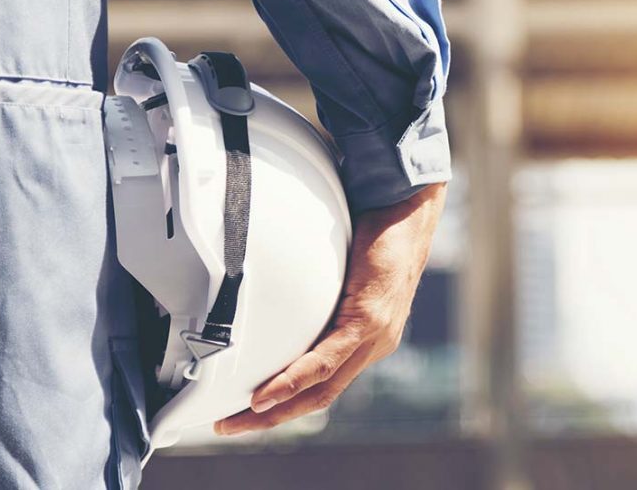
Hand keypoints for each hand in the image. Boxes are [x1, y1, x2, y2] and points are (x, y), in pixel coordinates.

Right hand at [214, 182, 446, 435]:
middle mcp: (372, 346)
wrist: (407, 211)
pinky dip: (296, 379)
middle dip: (271, 418)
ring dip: (277, 408)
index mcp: (365, 340)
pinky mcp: (370, 320)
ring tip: (240, 418)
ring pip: (322, 387)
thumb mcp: (339, 275)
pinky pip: (328, 359)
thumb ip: (317, 295)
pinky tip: (268, 394)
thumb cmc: (374, 235)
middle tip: (229, 426)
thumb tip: (277, 292)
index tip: (245, 413)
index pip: (322, 385)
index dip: (284, 405)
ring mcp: (374, 337)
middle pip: (318, 398)